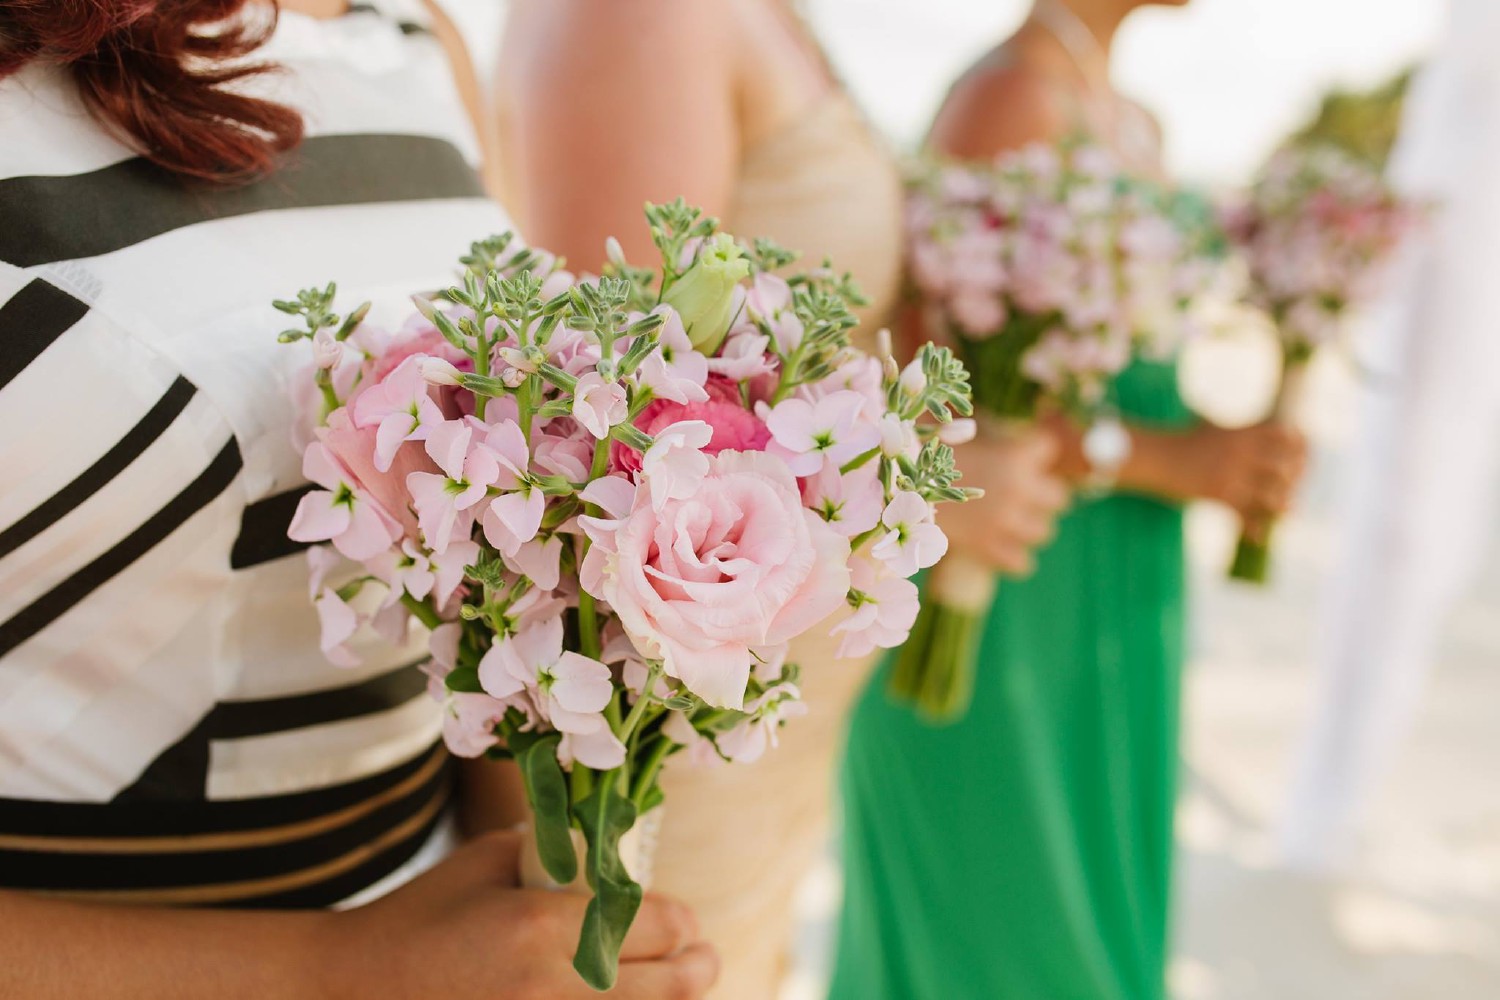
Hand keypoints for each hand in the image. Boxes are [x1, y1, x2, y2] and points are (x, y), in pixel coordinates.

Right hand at [323, 831, 717, 999]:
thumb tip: (608, 849)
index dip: (682, 922)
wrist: (353, 986)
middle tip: (704, 957)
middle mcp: (553, 986)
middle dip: (695, 967)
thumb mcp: (487, 861)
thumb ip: (552, 852)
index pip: (659, 924)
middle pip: (669, 985)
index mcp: (545, 926)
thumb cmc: (420, 915)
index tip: (684, 920)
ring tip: (682, 983)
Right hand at [940, 428, 1069, 576]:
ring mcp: (1006, 522)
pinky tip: (1000, 546)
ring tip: (1011, 521)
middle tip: (1022, 495)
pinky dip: (1014, 557)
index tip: (1023, 454)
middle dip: (1042, 495)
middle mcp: (1018, 489)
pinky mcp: (989, 550)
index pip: (1048, 448)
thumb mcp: (966, 440)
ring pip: (1043, 531)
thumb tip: (1011, 448)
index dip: (1036, 452)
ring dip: (1030, 526)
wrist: (899, 488)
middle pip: (1058, 497)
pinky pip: (1022, 563)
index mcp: (1013, 456)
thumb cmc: (929, 457)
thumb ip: (994, 445)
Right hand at [1181, 421, 1307, 527]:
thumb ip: (1238, 429)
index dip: (1300, 445)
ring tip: (1289, 510)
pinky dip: (1252, 528)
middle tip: (1297, 484)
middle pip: (1283, 466)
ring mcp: (1231, 476)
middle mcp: (1241, 453)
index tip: (1306, 455)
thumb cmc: (1184, 441)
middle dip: (1295, 477)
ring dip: (1282, 504)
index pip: (1285, 436)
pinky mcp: (1219, 496)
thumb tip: (1259, 428)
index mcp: (1242, 433)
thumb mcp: (1213, 426)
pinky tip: (1259, 537)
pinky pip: (1243, 515)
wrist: (1157, 458)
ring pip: (1271, 494)